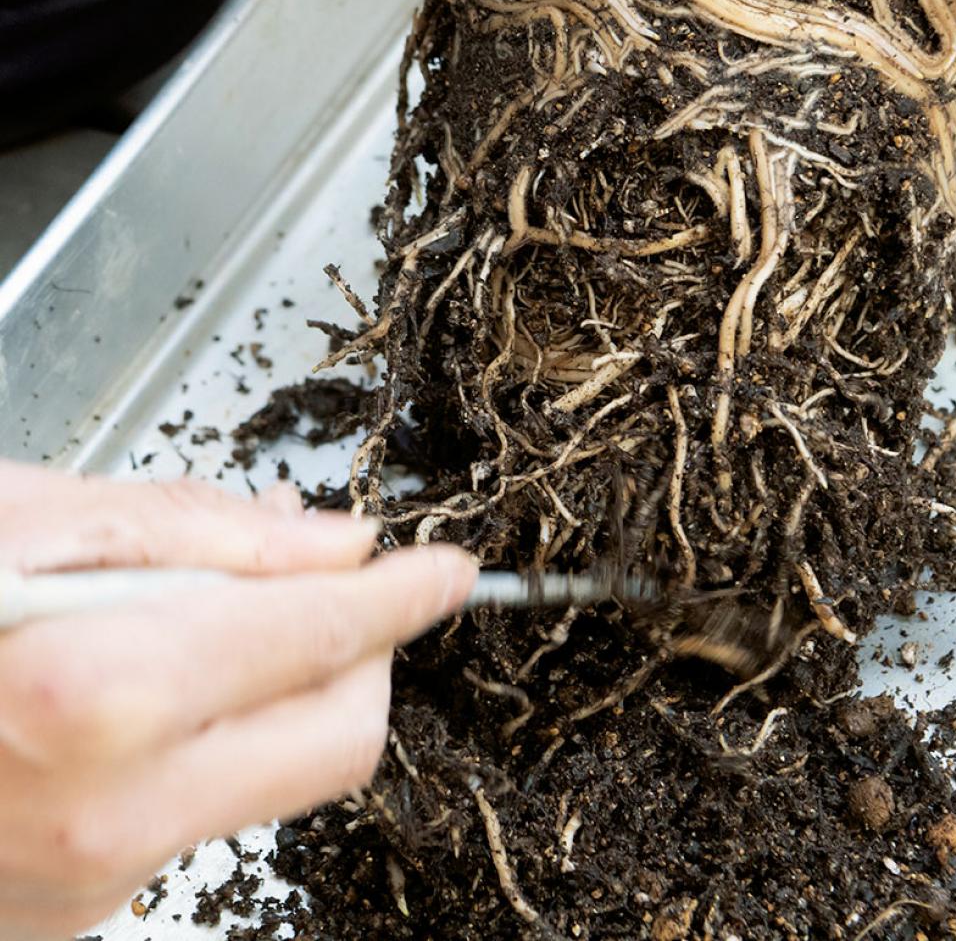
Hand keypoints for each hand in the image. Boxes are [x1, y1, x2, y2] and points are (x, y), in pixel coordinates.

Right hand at [0, 462, 475, 940]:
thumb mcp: (22, 520)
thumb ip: (195, 532)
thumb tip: (329, 540)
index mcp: (96, 693)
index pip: (329, 637)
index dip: (406, 591)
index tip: (446, 569)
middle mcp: (105, 813)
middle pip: (340, 735)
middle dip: (364, 654)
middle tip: (331, 587)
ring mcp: (87, 881)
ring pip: (278, 783)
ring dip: (288, 697)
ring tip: (218, 621)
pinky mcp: (66, 913)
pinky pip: (197, 819)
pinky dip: (212, 745)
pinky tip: (153, 687)